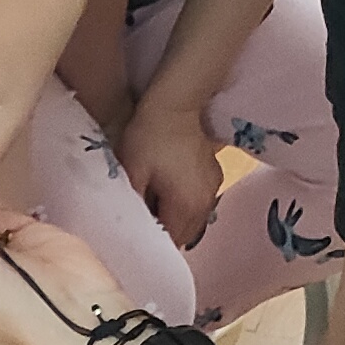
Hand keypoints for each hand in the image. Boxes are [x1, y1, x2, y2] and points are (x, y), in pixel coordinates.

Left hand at [117, 86, 227, 250]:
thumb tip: (129, 229)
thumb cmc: (149, 136)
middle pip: (183, 235)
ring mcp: (213, 190)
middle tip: (141, 215)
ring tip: (154, 201)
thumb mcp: (131, 172)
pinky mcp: (215, 177)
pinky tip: (168, 189)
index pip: (169, 242)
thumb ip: (132, 206)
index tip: (134, 229)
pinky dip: (183, 205)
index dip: (150, 240)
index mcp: (186, 206)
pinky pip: (198, 205)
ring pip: (192, 222)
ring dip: (174, 219)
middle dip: (163, 231)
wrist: (176, 103)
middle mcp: (206, 204)